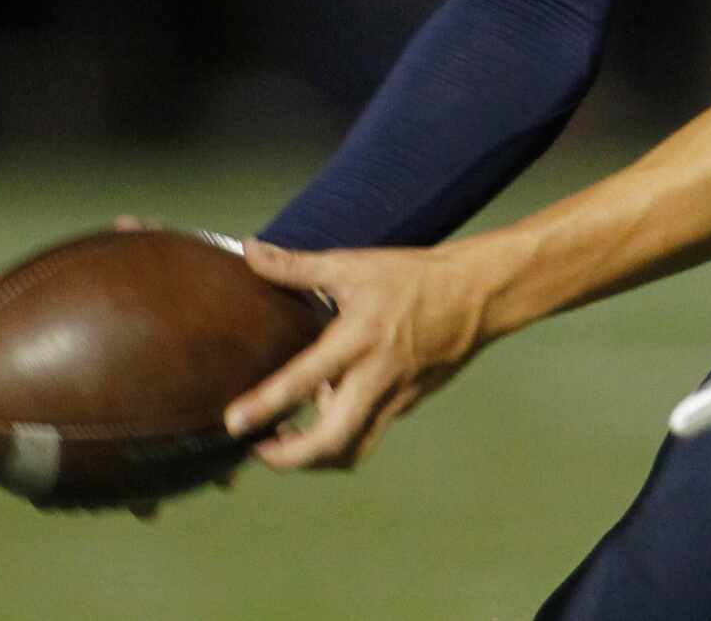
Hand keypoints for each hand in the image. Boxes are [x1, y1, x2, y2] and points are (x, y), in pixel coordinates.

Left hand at [220, 240, 493, 470]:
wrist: (477, 294)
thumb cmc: (413, 278)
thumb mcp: (354, 265)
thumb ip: (297, 266)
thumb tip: (251, 251)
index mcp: (358, 340)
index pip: (302, 381)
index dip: (264, 406)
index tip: (232, 424)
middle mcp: (375, 377)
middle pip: (330, 442)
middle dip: (289, 458)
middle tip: (259, 449)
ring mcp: (394, 398)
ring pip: (352, 450)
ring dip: (315, 456)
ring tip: (289, 438)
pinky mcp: (407, 405)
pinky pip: (370, 431)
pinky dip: (343, 432)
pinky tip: (331, 408)